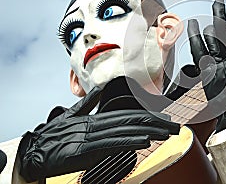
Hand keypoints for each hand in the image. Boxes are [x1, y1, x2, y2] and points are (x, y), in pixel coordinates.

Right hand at [18, 85, 179, 181]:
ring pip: (126, 130)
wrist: (34, 152)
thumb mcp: (73, 116)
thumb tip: (99, 89)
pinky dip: (129, 141)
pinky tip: (144, 141)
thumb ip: (88, 103)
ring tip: (167, 132)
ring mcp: (93, 137)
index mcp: (97, 119)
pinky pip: (112, 144)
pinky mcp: (86, 150)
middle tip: (175, 126)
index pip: (130, 115)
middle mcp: (98, 125)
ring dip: (149, 131)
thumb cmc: (53, 137)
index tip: (166, 119)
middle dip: (157, 124)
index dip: (149, 116)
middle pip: (133, 121)